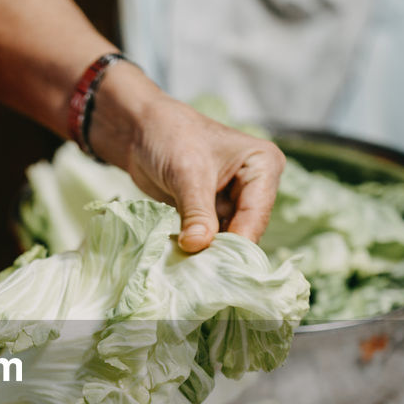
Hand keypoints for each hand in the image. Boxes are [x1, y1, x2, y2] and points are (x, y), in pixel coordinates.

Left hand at [88, 65, 285, 252]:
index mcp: (263, 165)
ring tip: (192, 270)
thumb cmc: (169, 135)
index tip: (218, 266)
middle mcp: (255, 185)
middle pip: (247, 229)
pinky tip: (186, 262)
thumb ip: (196, 212)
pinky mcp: (214, 212)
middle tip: (203, 274)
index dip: (238, 241)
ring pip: (229, 238)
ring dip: (211, 253)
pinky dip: (200, 249)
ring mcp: (235, 200)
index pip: (256, 213)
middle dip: (224, 250)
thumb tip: (198, 246)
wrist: (140, 129)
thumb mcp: (187, 173)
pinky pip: (212, 237)